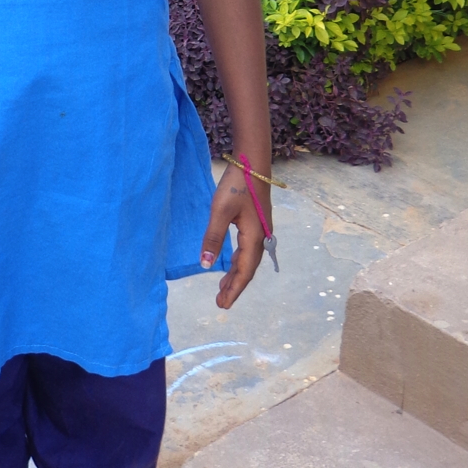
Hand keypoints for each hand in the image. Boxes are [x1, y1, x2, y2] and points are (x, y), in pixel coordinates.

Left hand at [198, 167, 268, 309]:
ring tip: (223, 288)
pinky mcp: (257, 223)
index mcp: (254, 237)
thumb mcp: (221, 211)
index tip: (222, 305)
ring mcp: (261, 230)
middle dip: (235, 286)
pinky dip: (239, 262)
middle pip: (248, 269)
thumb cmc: (237, 185)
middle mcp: (261, 237)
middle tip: (220, 303)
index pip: (244, 271)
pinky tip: (231, 263)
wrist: (253, 163)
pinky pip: (248, 250)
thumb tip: (206, 264)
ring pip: (248, 260)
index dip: (234, 289)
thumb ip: (213, 238)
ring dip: (236, 275)